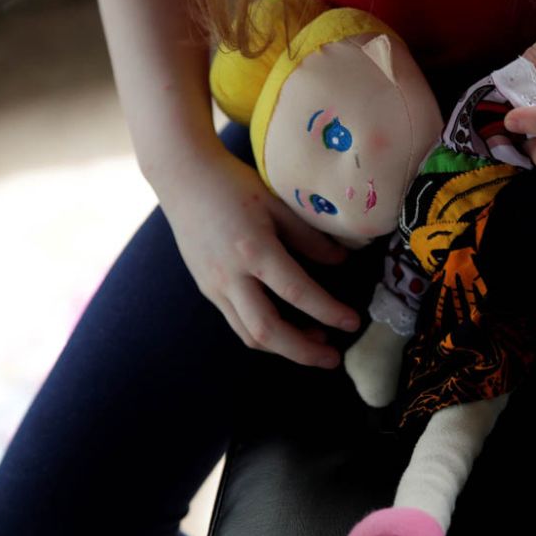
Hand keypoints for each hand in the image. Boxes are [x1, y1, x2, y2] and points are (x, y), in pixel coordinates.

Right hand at [156, 142, 361, 367]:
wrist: (182, 177)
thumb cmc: (234, 184)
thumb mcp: (279, 205)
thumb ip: (310, 238)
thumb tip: (341, 263)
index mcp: (253, 250)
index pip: (297, 292)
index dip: (328, 312)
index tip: (352, 323)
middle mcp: (230, 275)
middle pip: (266, 330)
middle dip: (303, 352)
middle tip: (333, 358)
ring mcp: (214, 286)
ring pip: (249, 334)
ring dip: (284, 347)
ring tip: (317, 343)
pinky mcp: (207, 289)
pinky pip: (238, 322)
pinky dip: (265, 333)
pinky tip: (287, 327)